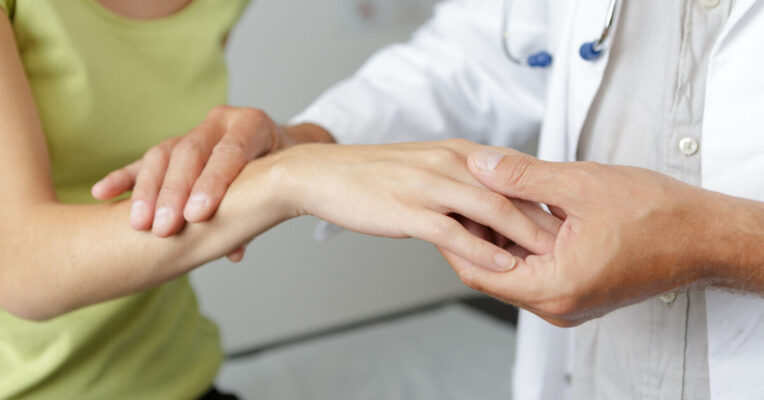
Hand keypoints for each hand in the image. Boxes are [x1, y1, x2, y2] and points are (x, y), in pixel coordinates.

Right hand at [91, 106, 330, 260]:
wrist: (279, 148)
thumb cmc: (283, 170)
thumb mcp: (283, 184)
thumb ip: (259, 210)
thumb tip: (235, 250)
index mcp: (251, 125)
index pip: (229, 153)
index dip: (213, 183)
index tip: (197, 215)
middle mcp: (220, 122)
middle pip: (190, 153)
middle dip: (175, 193)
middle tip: (164, 227)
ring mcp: (195, 131)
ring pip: (163, 155)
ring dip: (148, 190)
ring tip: (138, 223)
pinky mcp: (175, 144)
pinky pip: (147, 160)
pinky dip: (126, 176)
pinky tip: (103, 193)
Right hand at [270, 139, 559, 271]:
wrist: (326, 175)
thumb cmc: (375, 175)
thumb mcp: (426, 167)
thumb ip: (460, 180)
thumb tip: (490, 202)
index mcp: (457, 152)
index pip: (512, 172)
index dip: (542, 196)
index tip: (566, 218)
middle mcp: (448, 163)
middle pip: (510, 190)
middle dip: (543, 216)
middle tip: (572, 240)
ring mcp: (429, 186)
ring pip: (490, 210)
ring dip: (523, 234)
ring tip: (550, 256)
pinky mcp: (409, 211)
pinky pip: (455, 233)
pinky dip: (484, 251)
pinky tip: (503, 267)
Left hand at [440, 148, 717, 326]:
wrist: (705, 236)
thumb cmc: (657, 216)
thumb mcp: (580, 184)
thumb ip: (522, 176)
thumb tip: (480, 165)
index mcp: (555, 287)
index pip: (478, 271)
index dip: (454, 236)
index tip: (443, 207)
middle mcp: (559, 305)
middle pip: (492, 273)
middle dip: (474, 233)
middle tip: (459, 196)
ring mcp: (569, 301)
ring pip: (514, 270)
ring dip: (498, 236)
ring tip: (485, 196)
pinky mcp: (578, 291)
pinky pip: (536, 270)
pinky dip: (522, 242)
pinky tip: (517, 209)